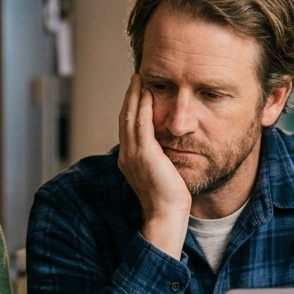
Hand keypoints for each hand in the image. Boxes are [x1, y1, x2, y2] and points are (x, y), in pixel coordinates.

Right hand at [117, 74, 189, 258]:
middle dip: (130, 96)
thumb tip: (169, 148)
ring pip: (130, 117)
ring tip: (139, 79)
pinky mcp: (143, 154)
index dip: (132, 107)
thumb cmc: (169, 200)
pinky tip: (147, 92)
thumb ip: (160, 159)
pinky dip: (142, 105)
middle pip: (125, 117)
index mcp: (129, 160)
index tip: (138, 91)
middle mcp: (126, 155)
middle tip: (136, 77)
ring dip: (134, 95)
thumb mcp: (162, 174)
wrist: (167, 216)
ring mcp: (132, 154)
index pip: (128, 127)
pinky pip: (140, 123)